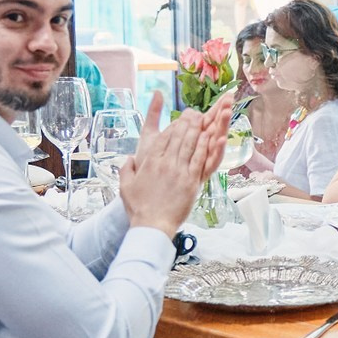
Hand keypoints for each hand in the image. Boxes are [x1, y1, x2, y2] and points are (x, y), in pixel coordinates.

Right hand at [117, 91, 228, 234]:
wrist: (152, 225)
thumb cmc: (138, 208)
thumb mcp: (125, 186)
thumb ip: (126, 169)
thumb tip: (128, 160)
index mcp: (150, 162)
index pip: (164, 138)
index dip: (173, 126)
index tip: (179, 118)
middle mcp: (166, 163)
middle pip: (179, 137)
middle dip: (188, 123)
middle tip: (195, 113)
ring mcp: (180, 172)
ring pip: (191, 145)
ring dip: (198, 130)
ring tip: (204, 118)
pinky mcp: (192, 182)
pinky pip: (201, 160)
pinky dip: (206, 147)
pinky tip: (212, 137)